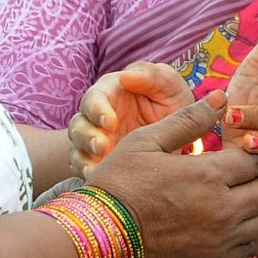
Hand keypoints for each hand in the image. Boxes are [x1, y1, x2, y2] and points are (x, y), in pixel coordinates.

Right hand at [67, 61, 193, 177]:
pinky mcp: (99, 163)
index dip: (97, 110)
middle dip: (87, 136)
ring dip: (84, 157)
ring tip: (97, 168)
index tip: (111, 122)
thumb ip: (151, 76)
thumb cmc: (170, 100)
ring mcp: (95, 141)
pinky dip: (88, 174)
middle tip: (102, 147)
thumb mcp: (168, 85)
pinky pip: (84, 169)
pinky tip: (97, 180)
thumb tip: (126, 76)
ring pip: (77, 148)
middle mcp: (97, 117)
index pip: (94, 98)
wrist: (181, 133)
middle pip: (78, 125)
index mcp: (109, 93)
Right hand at [88, 91, 257, 257]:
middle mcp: (222, 212)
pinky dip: (250, 241)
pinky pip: (245, 254)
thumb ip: (188, 119)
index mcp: (210, 176)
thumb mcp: (147, 141)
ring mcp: (218, 244)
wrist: (96, 239)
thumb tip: (221, 97)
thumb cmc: (118, 184)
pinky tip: (240, 230)